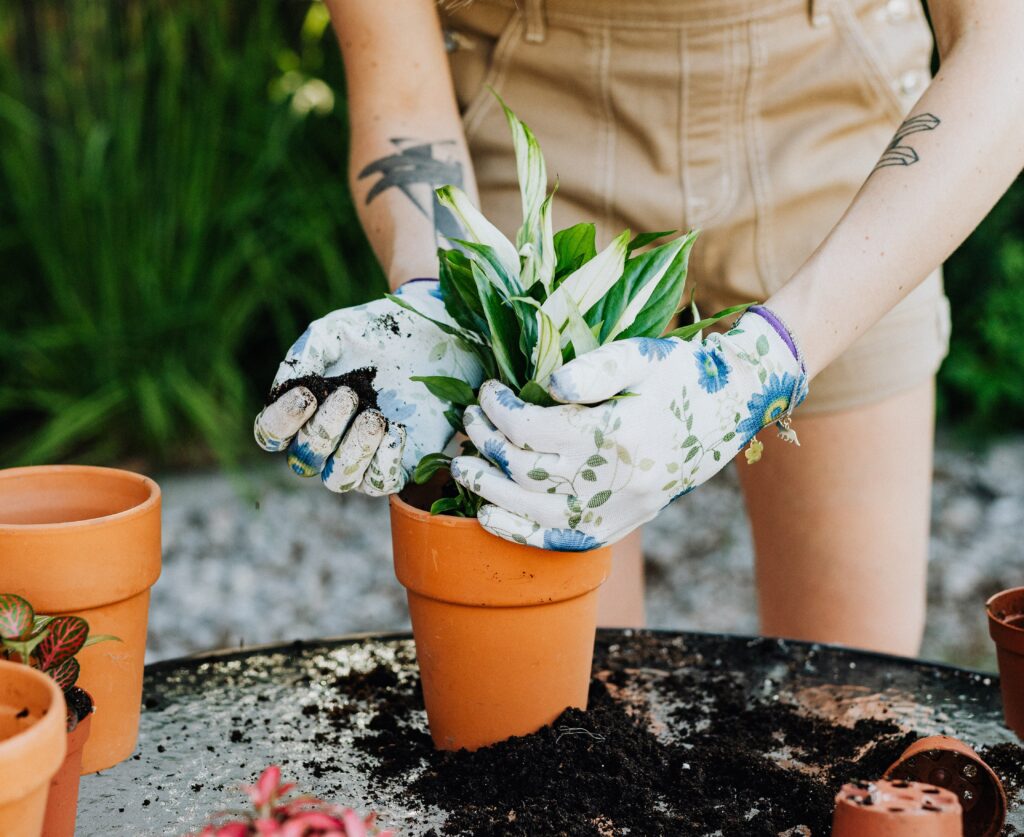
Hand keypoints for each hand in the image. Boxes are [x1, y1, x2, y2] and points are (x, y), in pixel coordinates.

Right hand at [254, 279, 481, 494]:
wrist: (431, 334)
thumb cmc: (377, 332)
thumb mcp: (336, 331)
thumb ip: (306, 354)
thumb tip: (285, 386)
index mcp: (303, 410)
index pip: (271, 434)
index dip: (281, 422)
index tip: (306, 394)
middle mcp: (327, 441)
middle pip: (305, 460)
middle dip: (324, 430)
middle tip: (348, 395)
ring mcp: (362, 456)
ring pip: (339, 480)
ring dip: (353, 450)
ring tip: (375, 416)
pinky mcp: (399, 463)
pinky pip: (381, 483)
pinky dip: (385, 460)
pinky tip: (397, 429)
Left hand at [450, 308, 806, 549]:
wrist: (731, 409)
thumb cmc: (680, 374)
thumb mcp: (641, 355)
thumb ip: (593, 368)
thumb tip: (546, 386)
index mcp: (617, 433)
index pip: (533, 428)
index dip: (499, 409)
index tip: (488, 390)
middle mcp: (617, 480)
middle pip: (526, 470)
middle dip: (486, 443)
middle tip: (468, 421)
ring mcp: (621, 510)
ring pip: (535, 511)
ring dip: (489, 489)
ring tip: (462, 466)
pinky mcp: (623, 525)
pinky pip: (564, 540)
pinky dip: (521, 533)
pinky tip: (489, 517)